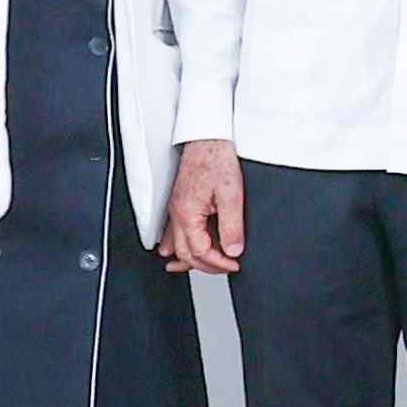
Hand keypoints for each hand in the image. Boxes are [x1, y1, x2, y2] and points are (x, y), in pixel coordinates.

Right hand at [163, 139, 245, 274]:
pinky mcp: (180, 203)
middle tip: (226, 268)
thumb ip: (232, 225)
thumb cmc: (216, 159)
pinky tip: (173, 253)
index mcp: (187, 214)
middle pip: (186, 253)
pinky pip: (172, 232)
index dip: (219, 263)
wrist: (208, 138)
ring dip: (190, 259)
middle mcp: (178, 214)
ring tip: (205, 268)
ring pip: (177, 245)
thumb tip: (233, 250)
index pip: (200, 251)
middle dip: (206, 266)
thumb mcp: (231, 194)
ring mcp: (176, 209)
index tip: (234, 265)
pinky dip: (174, 246)